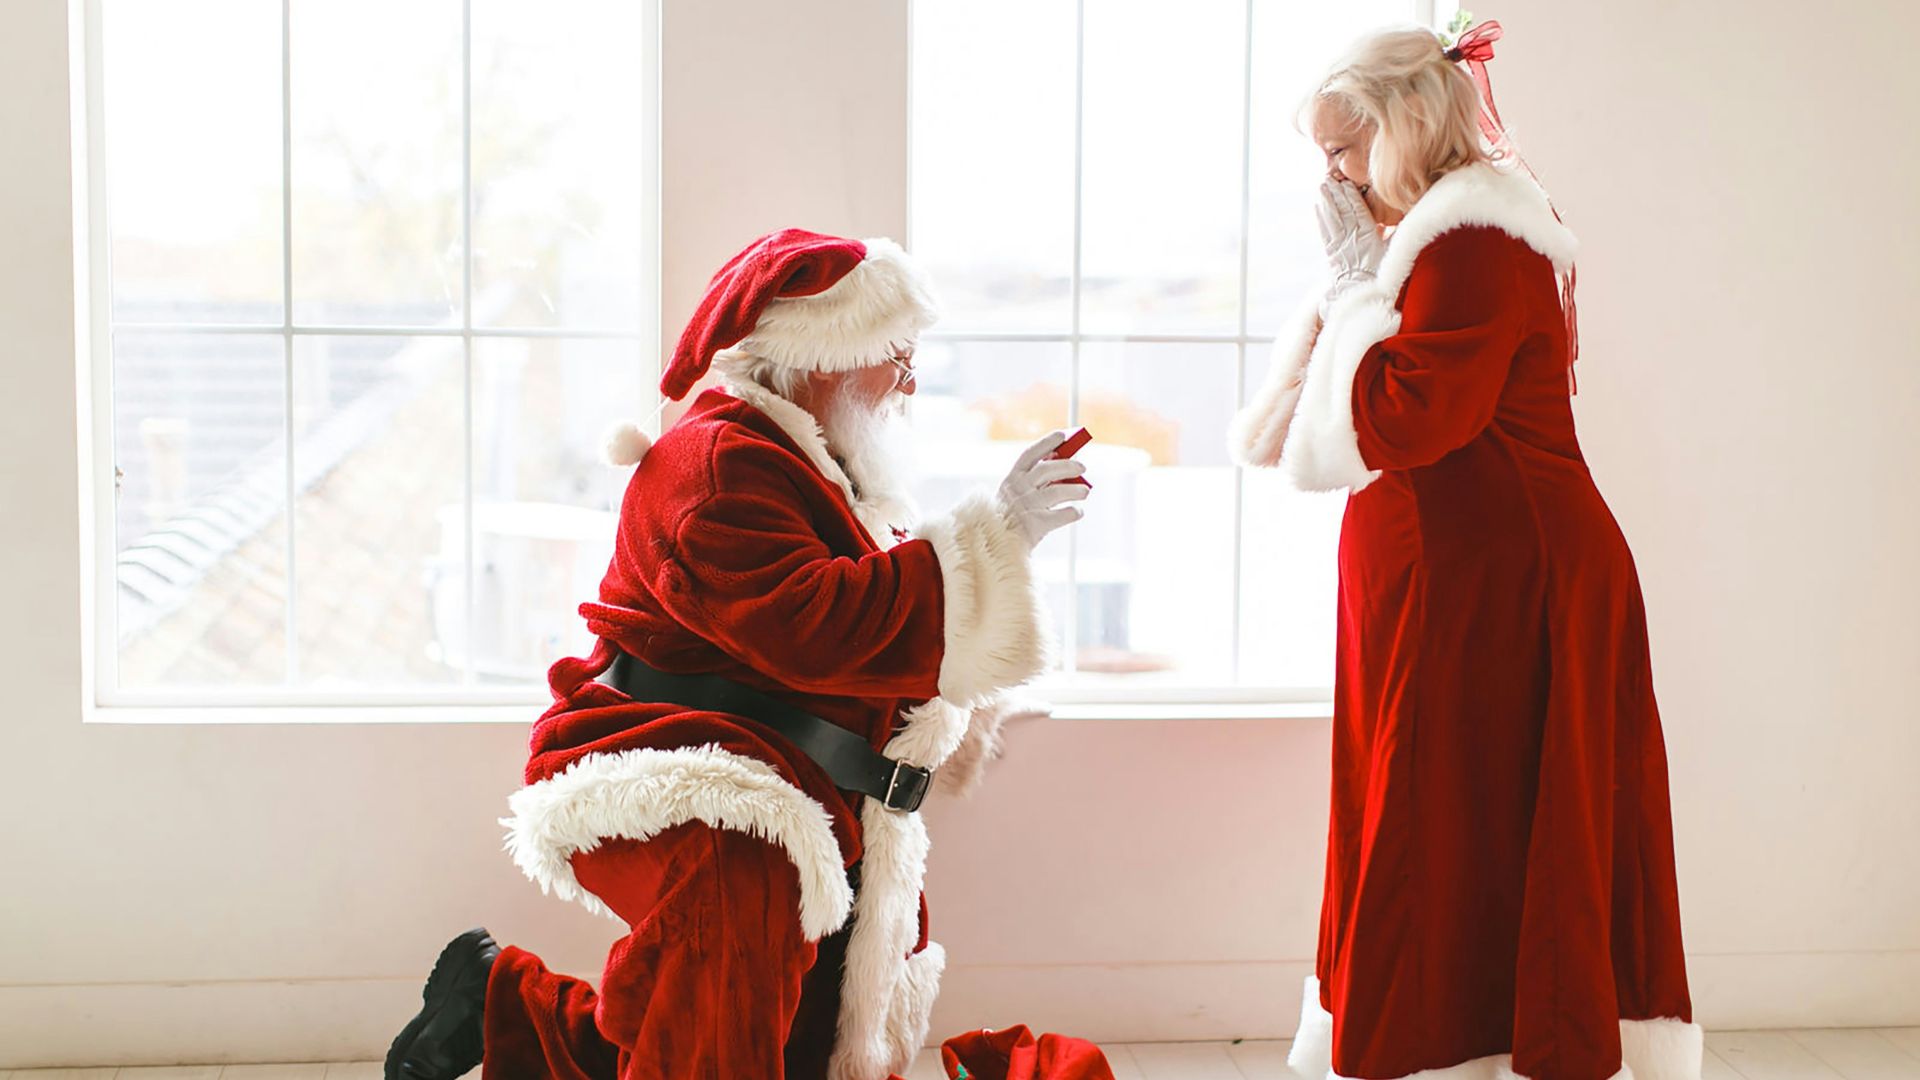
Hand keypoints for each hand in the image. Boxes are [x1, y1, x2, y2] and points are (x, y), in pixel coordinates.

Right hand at [995, 431, 1089, 549]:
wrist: (994, 548)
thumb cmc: (1009, 520)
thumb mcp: (1013, 495)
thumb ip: (1033, 480)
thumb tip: (1059, 461)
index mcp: (1011, 480)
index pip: (1030, 455)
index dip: (1046, 443)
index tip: (1062, 435)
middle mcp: (1017, 491)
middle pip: (1046, 470)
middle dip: (1067, 465)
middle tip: (1082, 467)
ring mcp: (1026, 508)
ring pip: (1056, 492)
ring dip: (1075, 490)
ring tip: (1084, 492)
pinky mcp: (1035, 525)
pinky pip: (1061, 515)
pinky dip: (1073, 512)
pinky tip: (1078, 512)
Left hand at [1315, 179, 1386, 314]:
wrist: (1363, 296)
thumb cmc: (1382, 274)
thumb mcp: (1394, 253)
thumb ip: (1399, 234)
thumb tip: (1416, 219)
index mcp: (1367, 236)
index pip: (1358, 211)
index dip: (1351, 196)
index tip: (1346, 183)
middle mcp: (1351, 238)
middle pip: (1342, 211)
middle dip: (1335, 194)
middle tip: (1329, 179)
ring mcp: (1339, 245)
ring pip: (1331, 219)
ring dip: (1326, 202)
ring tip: (1322, 187)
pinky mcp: (1331, 253)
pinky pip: (1325, 231)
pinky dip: (1321, 217)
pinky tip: (1318, 206)